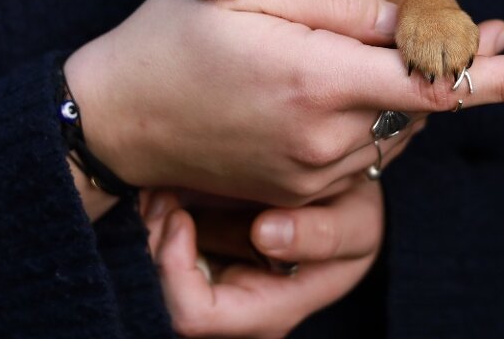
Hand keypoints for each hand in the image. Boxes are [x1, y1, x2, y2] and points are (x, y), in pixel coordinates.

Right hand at [66, 0, 503, 206]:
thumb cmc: (173, 36)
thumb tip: (408, 21)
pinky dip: (364, 115)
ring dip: (397, 90)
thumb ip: (338, 2)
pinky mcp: (297, 192)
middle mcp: (323, 139)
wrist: (115, 117)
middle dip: (448, 70)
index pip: (431, 81)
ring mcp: (310, 174)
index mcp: (315, 80)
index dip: (497, 76)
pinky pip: (356, 150)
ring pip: (388, 126)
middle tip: (489, 29)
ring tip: (371, 49)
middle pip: (414, 101)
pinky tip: (329, 83)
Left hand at [142, 180, 384, 338]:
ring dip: (148, 229)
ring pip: (151, 275)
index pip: (195, 315)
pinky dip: (154, 219)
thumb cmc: (351, 215)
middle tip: (160, 193)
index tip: (180, 217)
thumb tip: (267, 236)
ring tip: (161, 188)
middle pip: (161, 298)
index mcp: (267, 312)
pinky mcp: (201, 259)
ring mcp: (214, 286)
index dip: (174, 270)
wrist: (344, 200)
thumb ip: (322, 234)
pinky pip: (158, 251)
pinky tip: (166, 190)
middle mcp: (232, 310)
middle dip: (152, 244)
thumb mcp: (356, 223)